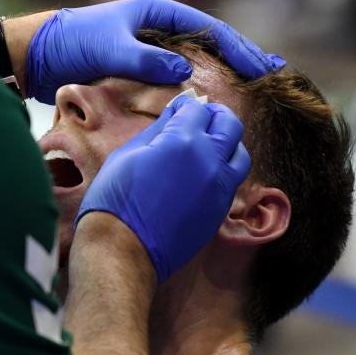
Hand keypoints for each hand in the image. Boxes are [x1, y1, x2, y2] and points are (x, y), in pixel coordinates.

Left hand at [26, 0, 285, 102]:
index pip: (209, 29)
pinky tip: (215, 100)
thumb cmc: (72, 44)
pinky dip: (201, 86)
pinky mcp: (142, 69)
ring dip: (225, 73)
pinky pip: (180, 77)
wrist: (39, 56)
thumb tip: (185, 73)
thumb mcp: (110, 49)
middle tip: (272, 77)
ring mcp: (152, 48)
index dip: (238, 48)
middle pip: (211, 43)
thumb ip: (146, 60)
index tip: (261, 68)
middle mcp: (159, 28)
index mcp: (157, 12)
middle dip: (242, 58)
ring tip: (254, 88)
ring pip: (199, 60)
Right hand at [75, 96, 250, 282]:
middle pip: (230, 125)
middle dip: (216, 115)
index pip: (197, 109)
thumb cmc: (115, 199)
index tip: (179, 108)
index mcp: (183, 141)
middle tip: (202, 117)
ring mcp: (219, 187)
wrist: (123, 249)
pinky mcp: (220, 210)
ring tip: (211, 144)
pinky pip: (233, 181)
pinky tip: (206, 171)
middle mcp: (210, 160)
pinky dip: (224, 169)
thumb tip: (174, 115)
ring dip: (228, 143)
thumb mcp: (128, 154)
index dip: (186, 105)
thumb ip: (157, 131)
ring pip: (240, 154)